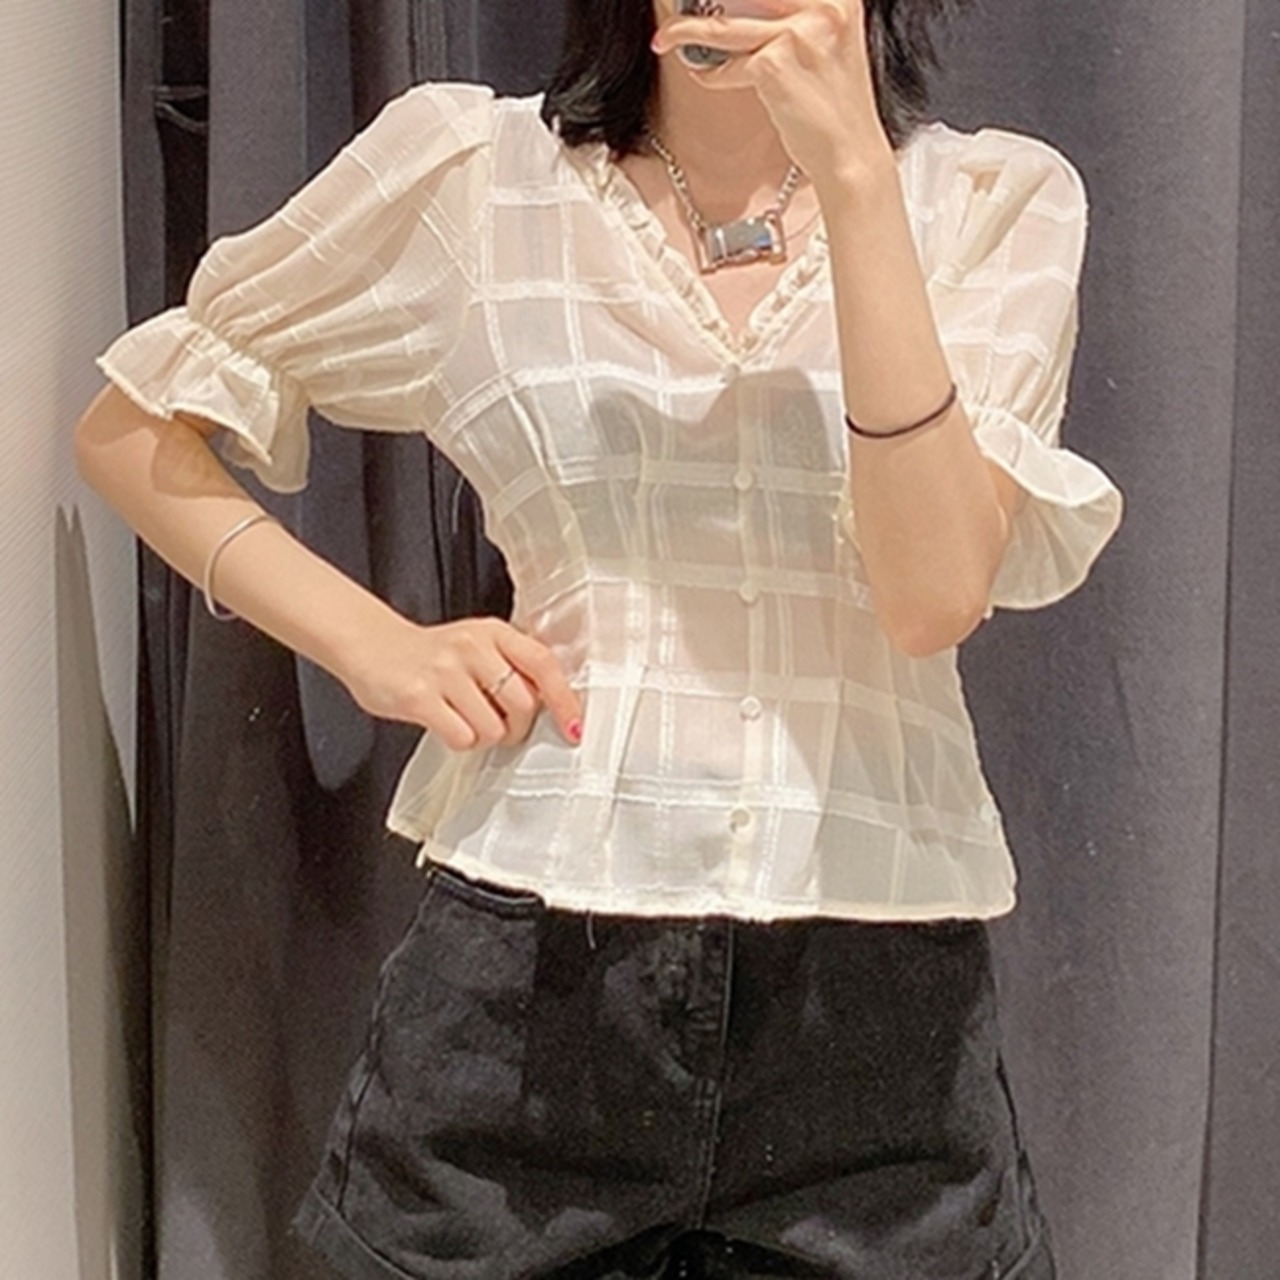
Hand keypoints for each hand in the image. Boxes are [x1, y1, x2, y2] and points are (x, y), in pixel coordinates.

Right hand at [342, 614, 583, 750]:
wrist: (371, 645)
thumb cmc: (432, 654)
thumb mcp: (478, 645)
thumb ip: (512, 666)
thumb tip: (551, 705)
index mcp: (494, 632)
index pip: (543, 664)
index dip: (564, 699)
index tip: (573, 727)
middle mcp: (472, 647)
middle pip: (523, 706)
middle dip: (515, 727)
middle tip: (497, 723)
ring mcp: (445, 670)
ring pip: (492, 728)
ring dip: (483, 735)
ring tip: (463, 717)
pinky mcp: (419, 696)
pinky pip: (462, 737)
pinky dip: (459, 740)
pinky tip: (445, 723)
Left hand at [651, 0, 893, 183]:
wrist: (851, 154)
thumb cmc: (835, 106)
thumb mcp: (828, 44)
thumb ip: (796, 16)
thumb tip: (740, 5)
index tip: (714, 1)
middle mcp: (822, 6)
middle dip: (703, 3)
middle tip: (677, 8)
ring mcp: (798, 34)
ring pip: (724, 26)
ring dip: (685, 31)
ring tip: (664, 38)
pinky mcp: (775, 66)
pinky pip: (728, 66)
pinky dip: (713, 74)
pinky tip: (705, 75)